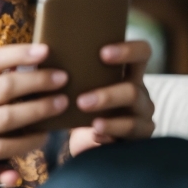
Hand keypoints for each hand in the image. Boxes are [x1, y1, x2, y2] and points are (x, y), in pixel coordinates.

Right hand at [0, 43, 68, 187]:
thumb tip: (32, 66)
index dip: (20, 53)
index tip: (46, 50)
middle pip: (3, 87)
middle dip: (37, 81)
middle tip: (63, 79)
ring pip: (5, 118)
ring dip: (38, 110)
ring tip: (61, 105)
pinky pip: (1, 148)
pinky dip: (25, 143)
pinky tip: (42, 137)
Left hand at [69, 40, 154, 156]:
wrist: (89, 137)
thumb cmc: (84, 101)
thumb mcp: (85, 83)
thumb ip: (78, 69)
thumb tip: (45, 51)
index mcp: (130, 73)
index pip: (142, 52)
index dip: (127, 50)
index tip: (102, 53)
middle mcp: (141, 93)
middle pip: (134, 90)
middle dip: (107, 95)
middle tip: (81, 101)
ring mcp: (142, 117)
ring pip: (131, 118)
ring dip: (106, 117)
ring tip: (87, 119)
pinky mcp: (139, 138)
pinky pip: (127, 134)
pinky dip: (109, 132)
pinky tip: (94, 133)